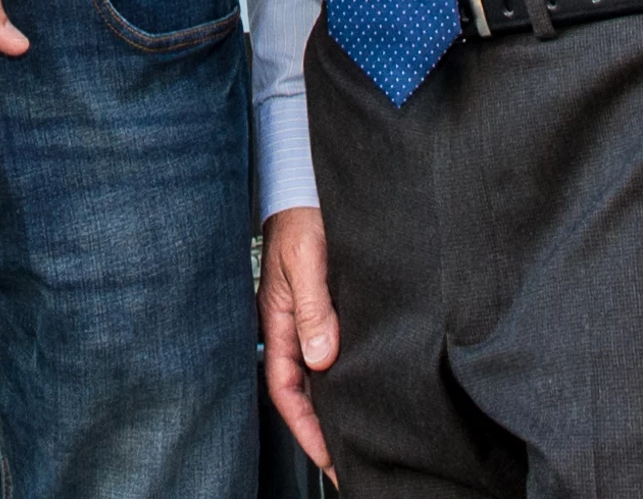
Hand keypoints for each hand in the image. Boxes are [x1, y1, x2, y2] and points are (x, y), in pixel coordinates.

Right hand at [257, 205, 338, 474]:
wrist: (306, 183)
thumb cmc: (303, 214)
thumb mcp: (307, 258)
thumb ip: (314, 306)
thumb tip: (322, 358)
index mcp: (277, 320)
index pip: (286, 388)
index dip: (307, 427)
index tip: (330, 455)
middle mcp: (291, 325)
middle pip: (302, 390)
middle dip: (323, 428)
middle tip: (351, 461)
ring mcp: (308, 317)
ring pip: (318, 374)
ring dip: (335, 404)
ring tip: (363, 435)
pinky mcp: (326, 306)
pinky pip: (331, 351)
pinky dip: (344, 376)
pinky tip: (365, 388)